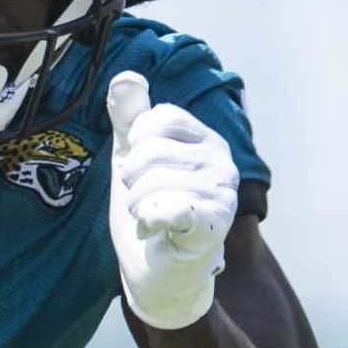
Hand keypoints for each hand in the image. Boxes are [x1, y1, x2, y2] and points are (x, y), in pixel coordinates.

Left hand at [106, 71, 238, 329]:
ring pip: (150, 183)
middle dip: (130, 181)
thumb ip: (129, 118)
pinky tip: (153, 229)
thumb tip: (126, 77)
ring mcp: (222, 195)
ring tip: (151, 219)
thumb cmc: (150, 209)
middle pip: (148, 152)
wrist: (157, 271)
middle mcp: (222, 162)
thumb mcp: (132, 157)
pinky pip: (168, 208)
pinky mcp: (213, 227)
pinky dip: (148, 220)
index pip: (155, 119)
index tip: (140, 170)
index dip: (133, 146)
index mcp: (205, 139)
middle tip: (143, 200)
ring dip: (136, 206)